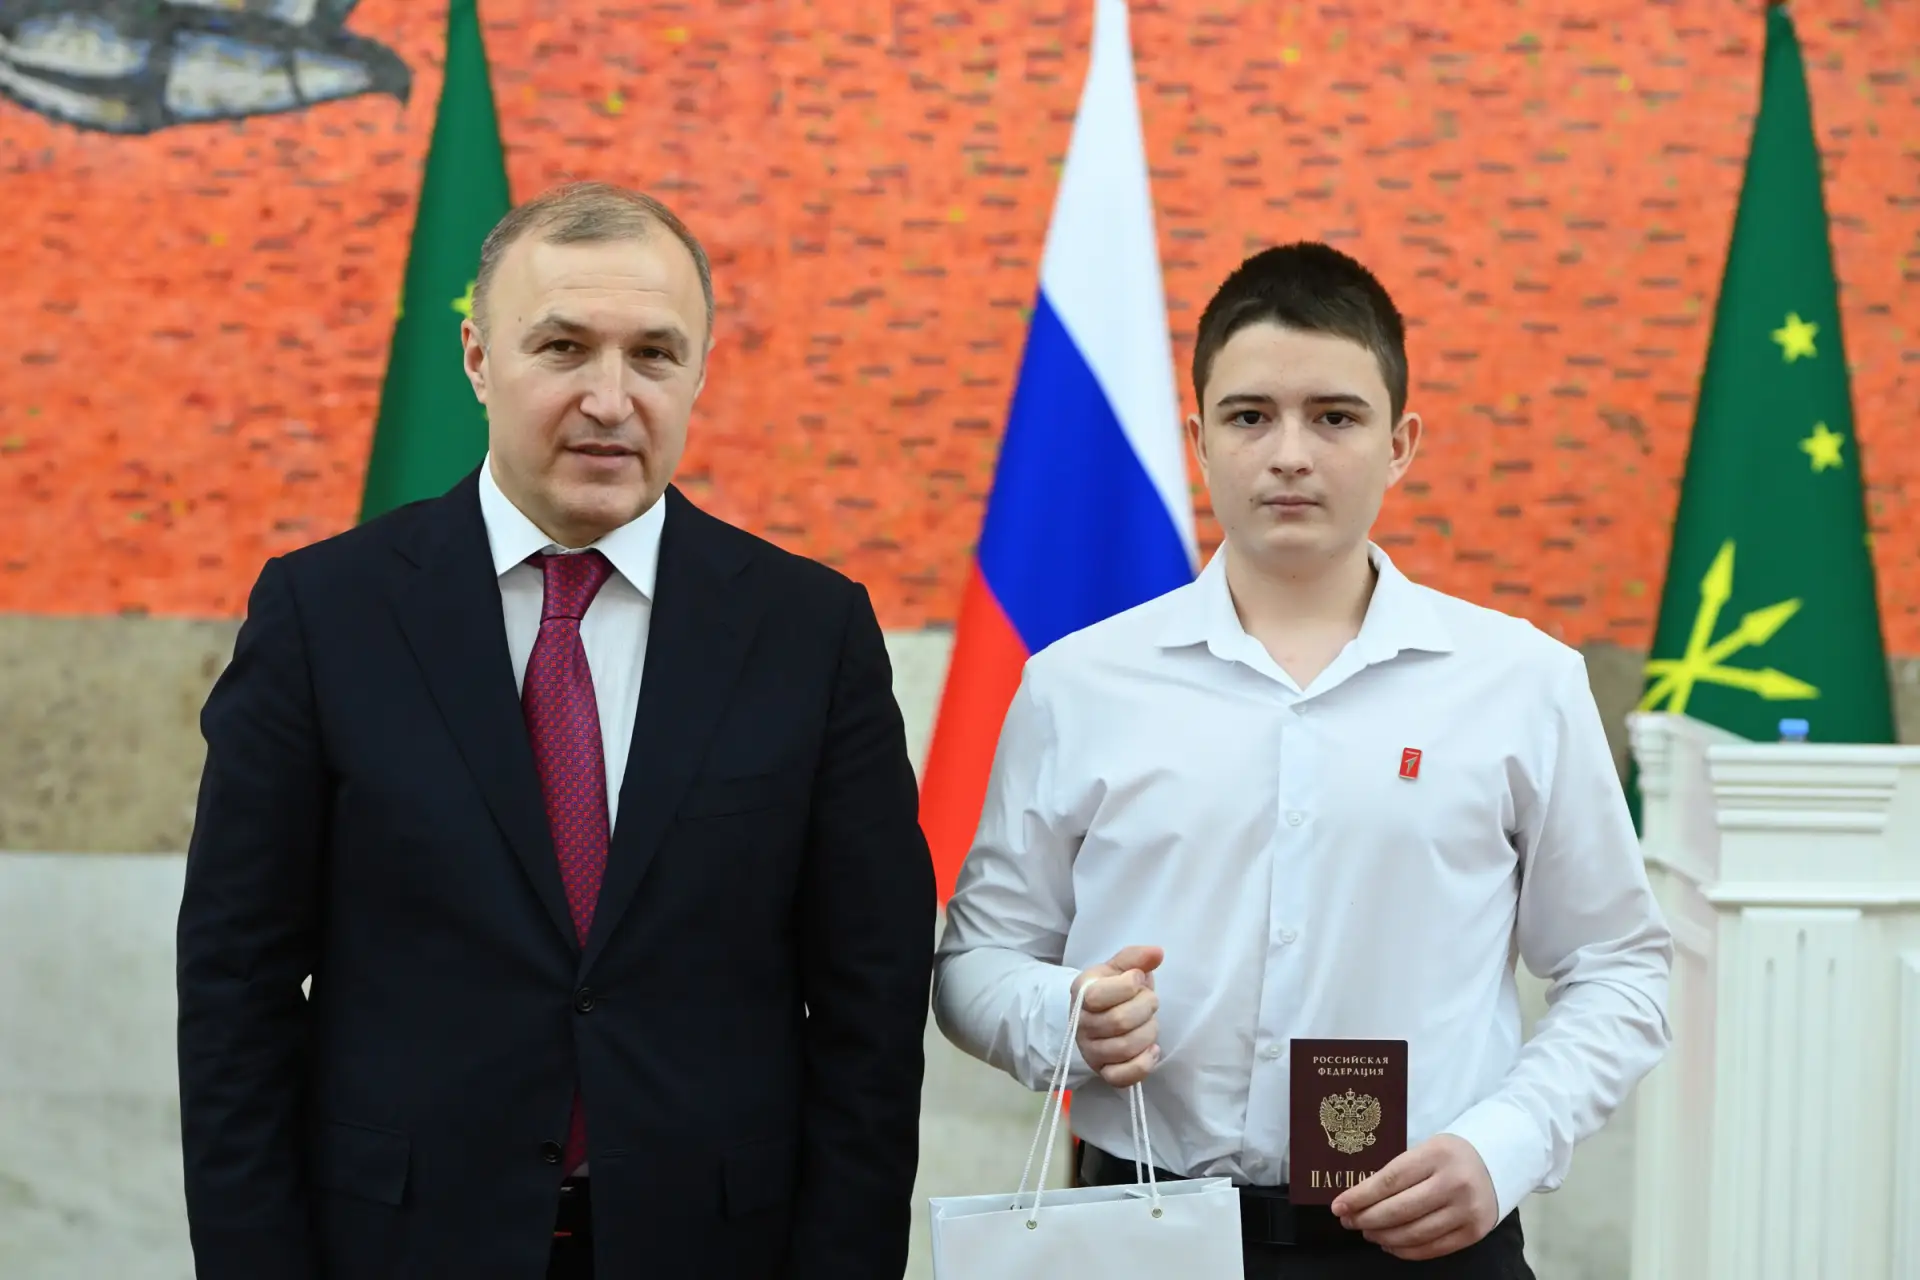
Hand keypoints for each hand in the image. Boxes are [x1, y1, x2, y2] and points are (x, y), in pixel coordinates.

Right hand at [1069, 946, 1163, 1086]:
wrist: (1098, 1015)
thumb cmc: (1112, 990)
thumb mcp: (1119, 968)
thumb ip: (1136, 958)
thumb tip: (1157, 952)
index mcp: (1082, 993)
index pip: (1100, 995)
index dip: (1128, 985)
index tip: (1137, 978)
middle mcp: (1081, 1024)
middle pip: (1119, 1021)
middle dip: (1146, 1007)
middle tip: (1150, 1001)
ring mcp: (1090, 1051)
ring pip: (1125, 1048)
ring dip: (1149, 1032)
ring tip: (1150, 1022)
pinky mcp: (1103, 1072)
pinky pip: (1122, 1077)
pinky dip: (1144, 1063)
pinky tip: (1152, 1049)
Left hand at [1329, 1134, 1497, 1260]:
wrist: (1497, 1162)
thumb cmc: (1450, 1155)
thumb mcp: (1425, 1150)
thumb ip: (1398, 1172)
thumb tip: (1359, 1198)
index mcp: (1436, 1155)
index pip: (1389, 1180)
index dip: (1360, 1196)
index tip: (1338, 1206)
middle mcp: (1453, 1184)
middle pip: (1399, 1210)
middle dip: (1367, 1219)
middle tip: (1348, 1221)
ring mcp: (1466, 1211)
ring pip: (1414, 1233)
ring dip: (1383, 1236)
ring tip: (1367, 1232)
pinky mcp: (1473, 1232)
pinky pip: (1432, 1248)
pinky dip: (1406, 1250)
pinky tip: (1390, 1244)